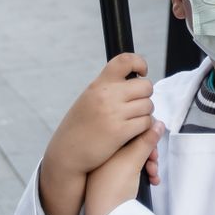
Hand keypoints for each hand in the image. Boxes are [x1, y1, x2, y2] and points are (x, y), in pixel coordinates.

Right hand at [45, 53, 154, 180]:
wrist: (66, 152)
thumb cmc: (79, 127)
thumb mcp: (88, 99)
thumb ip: (107, 89)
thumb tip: (130, 81)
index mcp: (99, 84)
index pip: (125, 61)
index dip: (140, 62)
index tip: (142, 72)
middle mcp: (107, 95)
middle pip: (145, 85)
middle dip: (146, 95)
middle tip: (138, 104)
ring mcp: (114, 113)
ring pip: (148, 106)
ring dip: (145, 113)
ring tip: (133, 119)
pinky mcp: (120, 132)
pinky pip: (145, 123)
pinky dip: (143, 127)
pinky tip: (133, 131)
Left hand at [85, 121, 163, 214]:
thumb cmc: (112, 188)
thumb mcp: (132, 159)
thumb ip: (146, 140)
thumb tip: (157, 124)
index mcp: (105, 144)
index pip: (129, 130)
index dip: (146, 134)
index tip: (155, 141)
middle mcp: (106, 154)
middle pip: (135, 144)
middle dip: (150, 153)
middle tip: (154, 161)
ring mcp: (110, 168)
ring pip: (136, 158)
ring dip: (150, 164)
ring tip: (153, 173)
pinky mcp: (116, 181)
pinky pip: (134, 170)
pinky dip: (145, 173)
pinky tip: (151, 180)